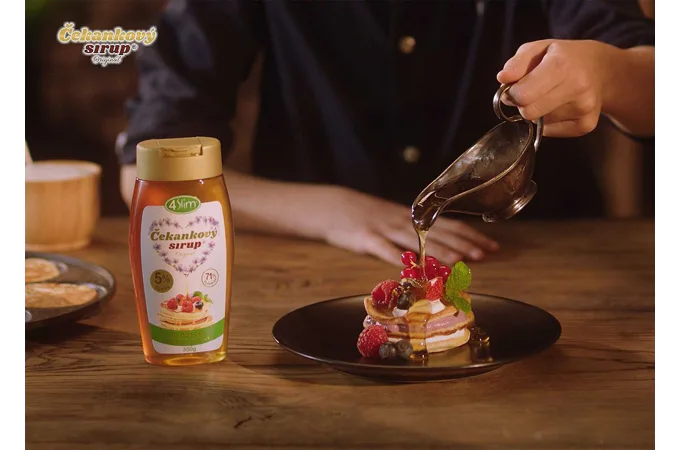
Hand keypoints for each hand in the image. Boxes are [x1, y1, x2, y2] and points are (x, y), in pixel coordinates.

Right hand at [319, 187, 498, 264]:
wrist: (333, 207)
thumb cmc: (366, 216)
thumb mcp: (395, 222)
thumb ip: (416, 236)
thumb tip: (443, 251)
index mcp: (413, 218)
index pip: (449, 225)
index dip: (471, 235)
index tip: (492, 245)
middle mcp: (405, 222)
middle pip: (439, 233)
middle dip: (464, 244)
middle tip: (486, 254)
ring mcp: (385, 230)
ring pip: (417, 242)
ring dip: (440, 252)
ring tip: (461, 262)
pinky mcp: (367, 239)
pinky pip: (385, 251)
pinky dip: (400, 260)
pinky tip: (414, 270)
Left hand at [497, 39, 615, 136]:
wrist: (601, 69)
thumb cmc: (564, 58)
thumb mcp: (539, 49)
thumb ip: (516, 63)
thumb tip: (502, 78)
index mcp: (562, 65)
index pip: (523, 95)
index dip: (513, 93)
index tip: (517, 87)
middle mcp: (577, 88)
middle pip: (529, 112)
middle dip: (524, 104)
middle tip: (533, 91)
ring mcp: (584, 109)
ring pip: (539, 123)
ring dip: (538, 111)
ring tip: (552, 95)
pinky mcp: (586, 125)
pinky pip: (550, 132)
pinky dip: (549, 121)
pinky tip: (560, 106)